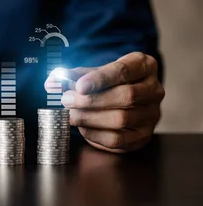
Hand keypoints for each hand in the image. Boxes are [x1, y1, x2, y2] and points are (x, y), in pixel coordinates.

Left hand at [45, 52, 164, 152]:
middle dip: (91, 100)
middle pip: (126, 96)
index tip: (79, 85)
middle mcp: (154, 90)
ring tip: (71, 115)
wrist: (122, 100)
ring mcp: (152, 114)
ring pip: (122, 119)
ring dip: (90, 118)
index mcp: (144, 66)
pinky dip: (95, 134)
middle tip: (66, 100)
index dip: (100, 78)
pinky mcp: (143, 136)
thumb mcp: (92, 73)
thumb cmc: (106, 83)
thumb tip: (52, 81)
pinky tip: (82, 127)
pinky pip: (118, 139)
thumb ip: (72, 75)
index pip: (124, 70)